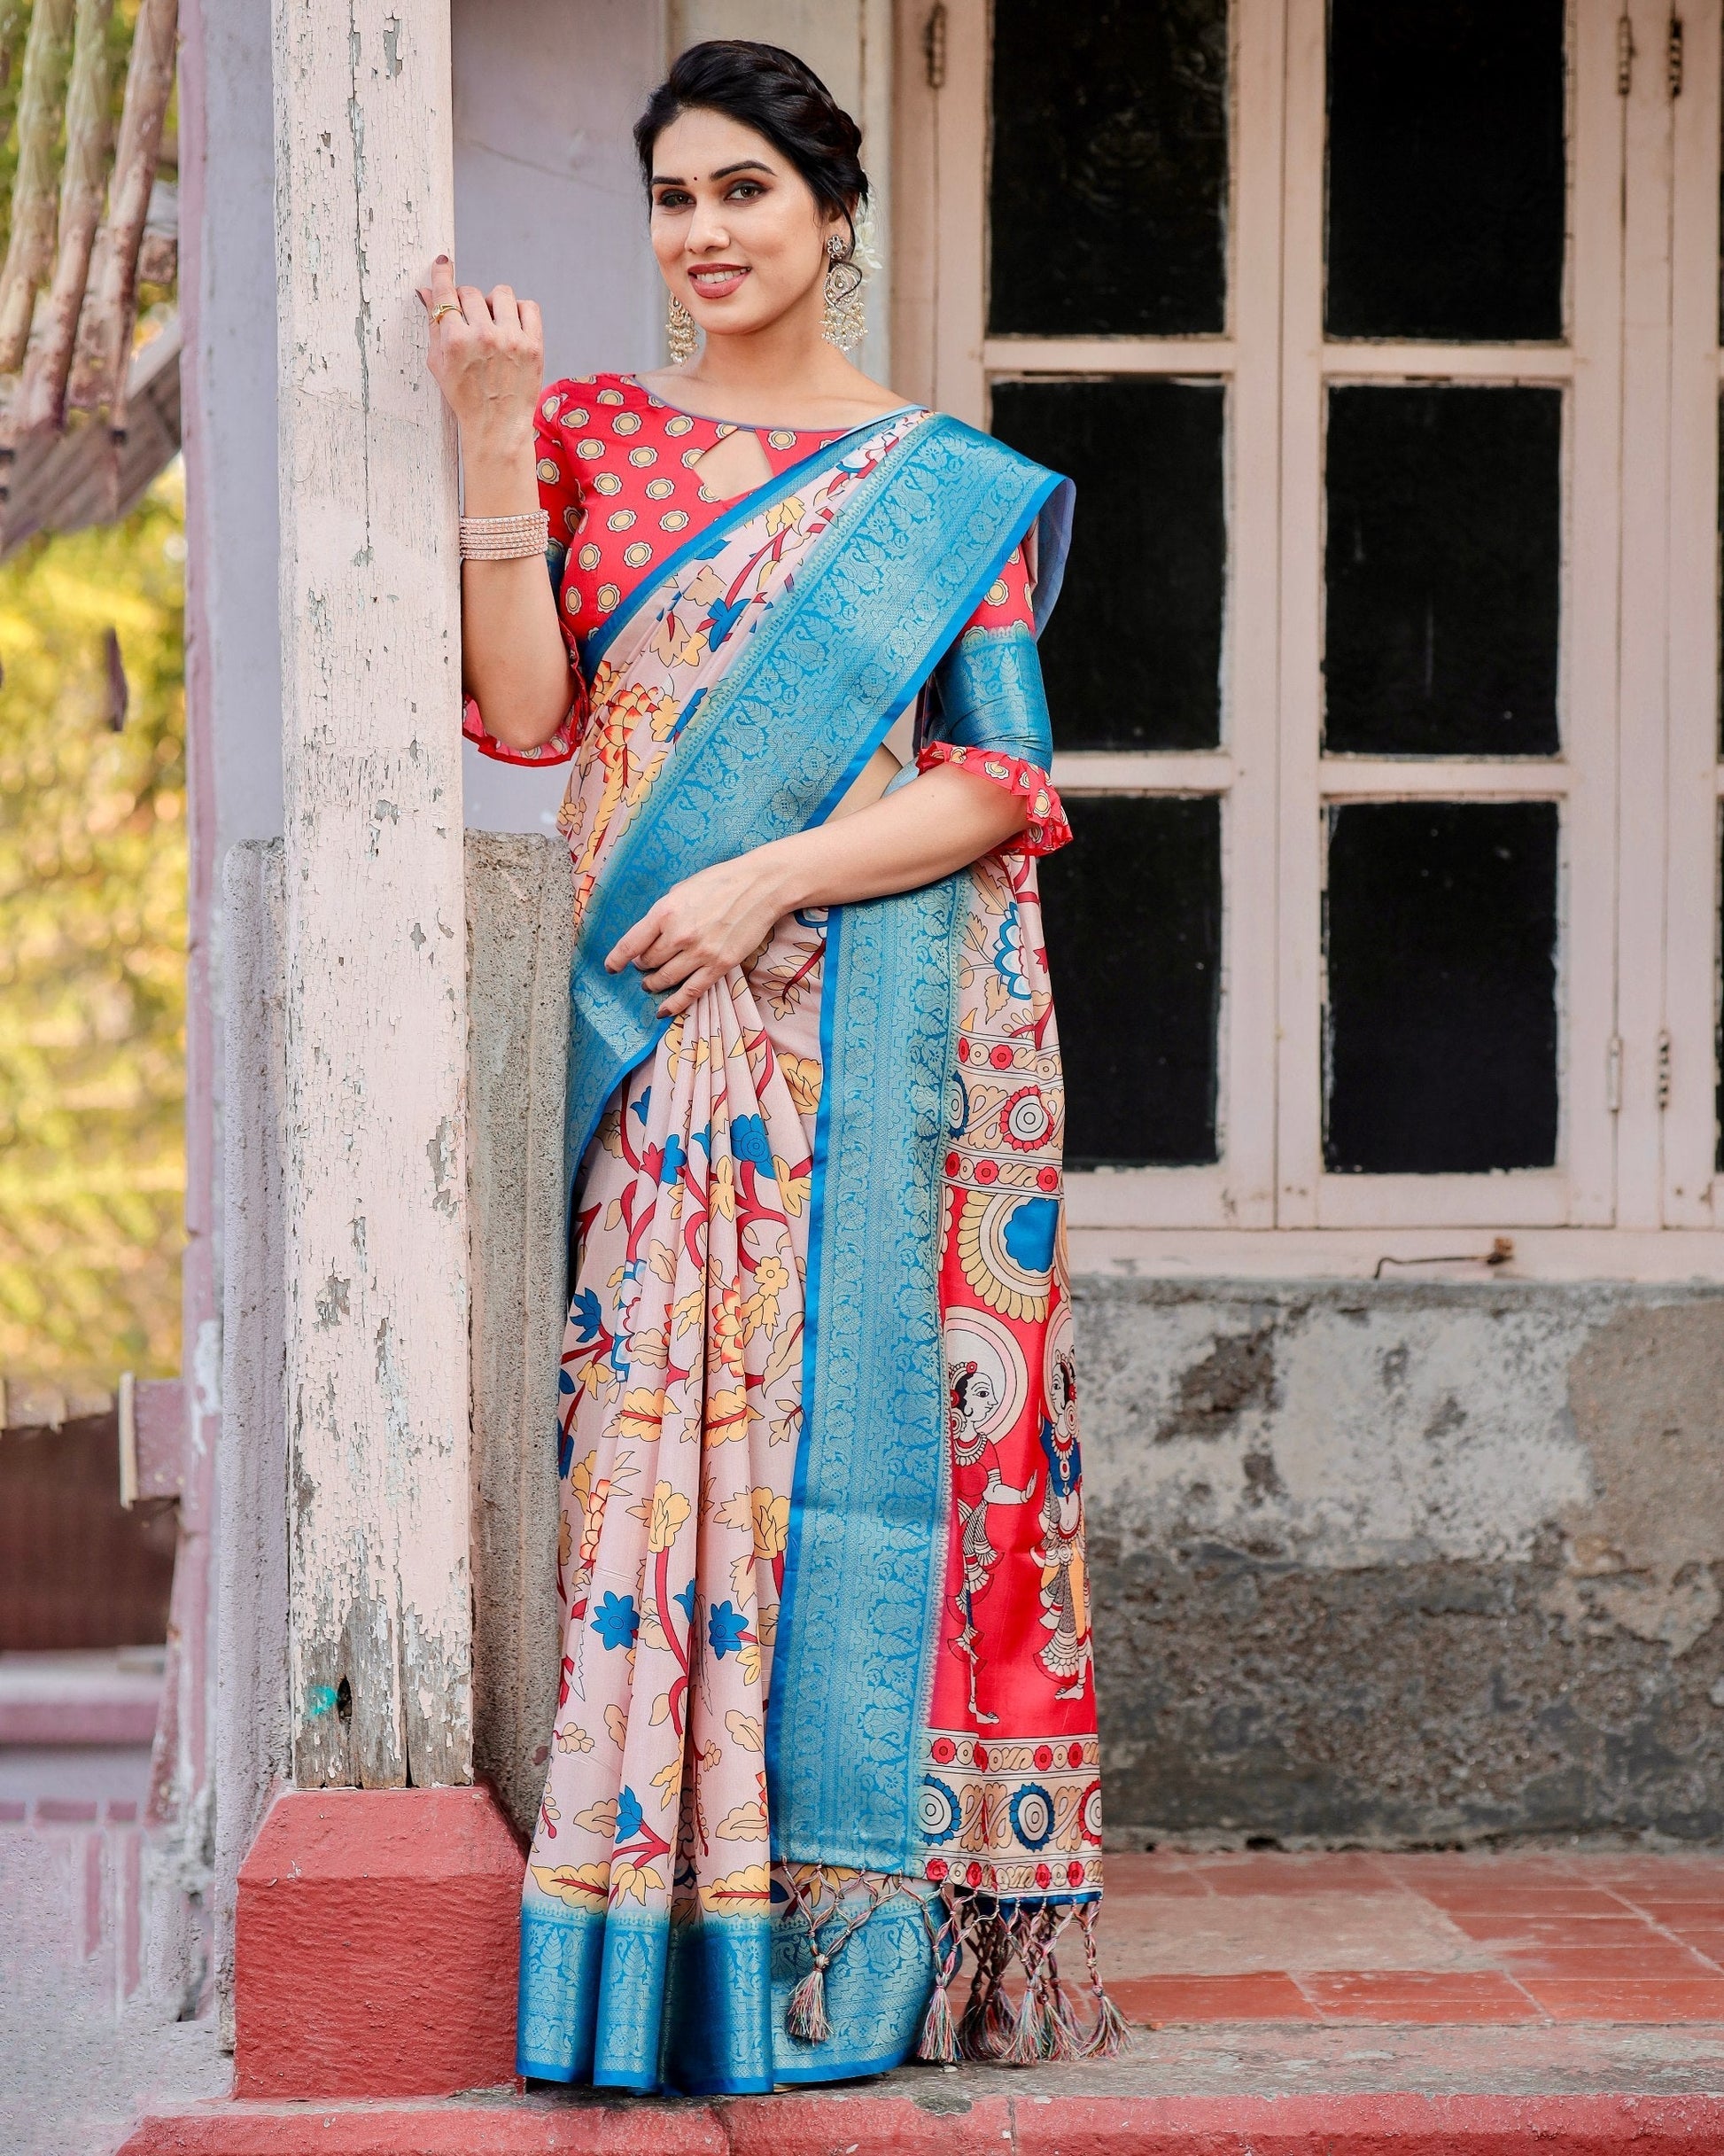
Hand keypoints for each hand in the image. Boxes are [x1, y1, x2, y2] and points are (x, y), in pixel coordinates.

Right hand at [416, 254, 542, 453]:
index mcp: (455, 341)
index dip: (443, 274)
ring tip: (492, 323)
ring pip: (501, 293)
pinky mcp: (534, 346)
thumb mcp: (439, 363)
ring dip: (493, 304)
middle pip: (471, 292)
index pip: (446, 293)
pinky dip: (519, 311)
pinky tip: (511, 325)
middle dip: (467, 303)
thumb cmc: (464, 397)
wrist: (496, 426)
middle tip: (469, 321)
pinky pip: (528, 307)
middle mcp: (483, 336)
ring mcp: (511, 340)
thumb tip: (427, 291)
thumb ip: (433, 325)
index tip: (443, 263)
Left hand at [604, 848, 795, 1018]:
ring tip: (651, 984)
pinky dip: (674, 1004)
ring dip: (654, 984)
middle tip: (643, 966)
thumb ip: (664, 912)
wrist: (760, 886)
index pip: (630, 944)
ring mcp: (700, 953)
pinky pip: (691, 991)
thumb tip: (649, 935)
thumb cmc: (721, 882)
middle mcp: (679, 935)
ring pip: (665, 979)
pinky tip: (663, 1010)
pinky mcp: (719, 965)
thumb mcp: (682, 889)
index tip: (611, 968)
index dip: (616, 960)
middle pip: (648, 962)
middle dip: (641, 966)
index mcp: (665, 912)